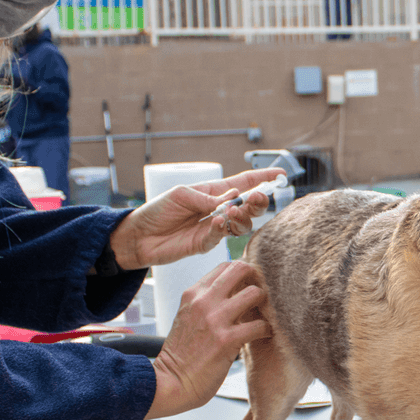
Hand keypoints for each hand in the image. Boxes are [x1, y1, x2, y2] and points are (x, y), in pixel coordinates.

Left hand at [109, 169, 284, 270]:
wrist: (138, 235)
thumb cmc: (157, 210)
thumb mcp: (180, 194)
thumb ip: (207, 197)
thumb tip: (231, 200)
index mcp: (214, 193)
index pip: (244, 183)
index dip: (263, 178)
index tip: (281, 175)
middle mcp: (218, 210)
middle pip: (249, 207)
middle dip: (259, 202)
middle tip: (260, 198)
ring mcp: (214, 228)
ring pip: (241, 225)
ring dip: (241, 217)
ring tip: (232, 212)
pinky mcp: (205, 244)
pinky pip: (221, 237)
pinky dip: (221, 229)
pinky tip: (217, 222)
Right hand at [147, 260, 268, 418]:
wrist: (170, 383)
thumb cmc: (182, 354)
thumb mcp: (188, 317)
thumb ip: (208, 302)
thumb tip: (236, 292)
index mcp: (193, 293)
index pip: (226, 266)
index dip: (244, 272)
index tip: (253, 284)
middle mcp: (203, 301)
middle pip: (241, 269)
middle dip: (258, 278)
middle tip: (265, 295)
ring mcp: (215, 319)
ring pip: (254, 293)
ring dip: (266, 304)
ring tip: (266, 316)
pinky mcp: (226, 340)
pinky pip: (259, 325)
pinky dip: (267, 330)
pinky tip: (264, 335)